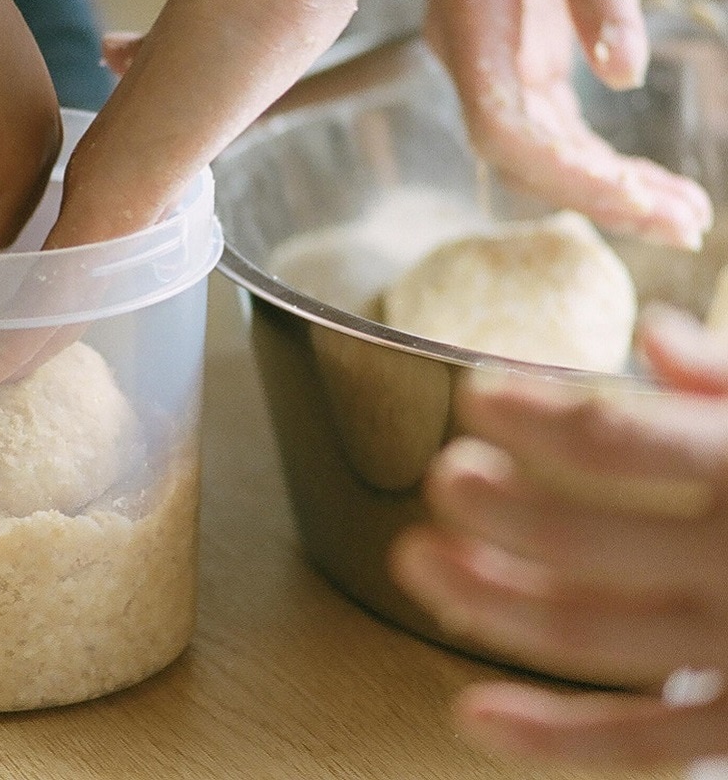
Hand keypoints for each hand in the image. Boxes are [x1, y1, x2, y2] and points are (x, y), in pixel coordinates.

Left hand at [390, 305, 727, 768]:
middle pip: (590, 539)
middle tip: (439, 476)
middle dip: (499, 508)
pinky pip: (646, 746)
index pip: (619, 437)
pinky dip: (557, 741)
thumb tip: (653, 333)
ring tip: (416, 563)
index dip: (533, 414)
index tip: (476, 393)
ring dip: (493, 603)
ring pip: (598, 637)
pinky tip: (474, 716)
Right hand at [425, 0, 711, 249]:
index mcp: (472, 29)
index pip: (506, 133)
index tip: (639, 205)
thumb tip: (623, 74)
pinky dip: (600, 159)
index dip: (568, 178)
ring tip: (683, 212)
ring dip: (608, 187)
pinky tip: (646, 177)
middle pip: (528, 157)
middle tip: (686, 224)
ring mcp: (496, 63)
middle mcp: (475, 60)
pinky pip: (555, 127)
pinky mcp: (520, 57)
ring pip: (543, 150)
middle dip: (603, 197)